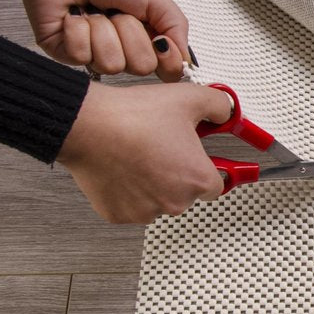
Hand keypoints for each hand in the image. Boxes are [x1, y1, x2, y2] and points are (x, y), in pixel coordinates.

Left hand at [0, 0, 190, 81]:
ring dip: (104, 30)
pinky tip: (74, 14)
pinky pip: (81, 56)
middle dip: (131, 33)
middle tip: (118, 11)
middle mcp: (122, 50)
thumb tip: (186, 62)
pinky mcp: (64, 52)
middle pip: (141, 68)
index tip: (160, 39)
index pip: (167, 71)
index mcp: (146, 38)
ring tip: (95, 9)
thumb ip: (177, 29)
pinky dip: (79, 29)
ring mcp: (92, 54)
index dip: (167, 60)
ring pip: (111, 64)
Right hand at [57, 82, 232, 222]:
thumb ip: (219, 106)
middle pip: (187, 192)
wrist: (87, 125)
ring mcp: (146, 211)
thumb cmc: (132, 117)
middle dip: (178, 172)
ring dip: (154, 181)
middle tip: (163, 147)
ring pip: (159, 199)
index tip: (202, 161)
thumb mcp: (189, 98)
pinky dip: (129, 189)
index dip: (208, 166)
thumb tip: (226, 112)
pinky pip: (132, 204)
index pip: (218, 183)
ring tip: (140, 152)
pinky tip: (123, 166)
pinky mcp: (119, 215)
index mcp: (198, 180)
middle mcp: (175, 202)